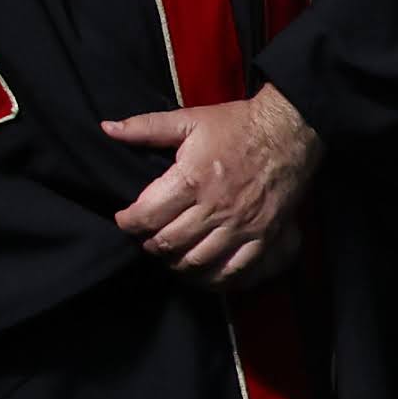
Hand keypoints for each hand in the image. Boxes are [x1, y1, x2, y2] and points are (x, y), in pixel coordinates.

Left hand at [103, 80, 319, 289]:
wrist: (289, 131)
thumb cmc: (237, 125)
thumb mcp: (189, 119)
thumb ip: (146, 127)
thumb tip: (107, 128)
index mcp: (192, 178)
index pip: (147, 216)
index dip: (128, 223)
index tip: (125, 220)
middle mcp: (215, 207)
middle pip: (168, 243)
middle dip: (149, 244)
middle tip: (147, 237)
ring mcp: (240, 226)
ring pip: (196, 262)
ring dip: (175, 263)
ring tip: (170, 253)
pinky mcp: (262, 237)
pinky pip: (233, 271)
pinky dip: (212, 279)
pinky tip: (201, 272)